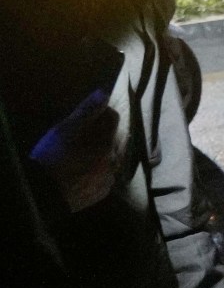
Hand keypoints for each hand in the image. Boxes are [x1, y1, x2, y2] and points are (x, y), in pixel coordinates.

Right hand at [31, 89, 119, 211]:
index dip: (100, 112)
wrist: (45, 194)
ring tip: (77, 154)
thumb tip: (104, 93)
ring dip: (99, 152)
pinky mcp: (103, 191)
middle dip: (99, 133)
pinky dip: (97, 169)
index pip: (113, 117)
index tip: (86, 115)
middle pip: (112, 137)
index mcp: (107, 142)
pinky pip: (105, 175)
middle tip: (77, 136)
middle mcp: (114, 160)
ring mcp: (110, 177)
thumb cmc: (52, 158)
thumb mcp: (64, 130)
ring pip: (110, 157)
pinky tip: (80, 170)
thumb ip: (86, 111)